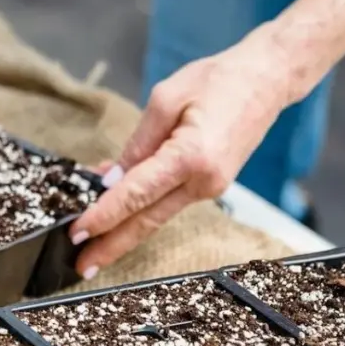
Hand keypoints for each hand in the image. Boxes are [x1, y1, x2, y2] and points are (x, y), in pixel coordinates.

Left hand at [68, 27, 296, 278]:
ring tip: (92, 249)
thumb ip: (138, 143)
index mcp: (192, 157)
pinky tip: (116, 213)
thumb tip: (112, 178)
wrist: (266, 80)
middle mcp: (204, 181)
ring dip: (123, 232)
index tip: (78, 232)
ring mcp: (210, 187)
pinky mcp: (210, 184)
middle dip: (111, 246)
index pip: (136, 195)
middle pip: (147, 221)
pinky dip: (141, 208)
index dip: (103, 216)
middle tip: (81, 265)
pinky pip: (168, 201)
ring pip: (156, 216)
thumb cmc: (219, 80)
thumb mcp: (166, 99)